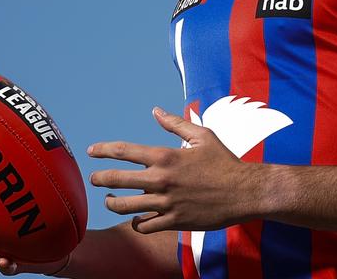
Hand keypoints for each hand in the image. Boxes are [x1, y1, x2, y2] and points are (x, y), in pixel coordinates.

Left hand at [88, 106, 262, 233]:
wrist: (245, 192)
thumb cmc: (224, 161)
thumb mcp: (202, 136)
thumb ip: (175, 123)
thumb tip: (155, 111)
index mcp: (166, 157)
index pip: (124, 151)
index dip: (103, 150)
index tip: (92, 151)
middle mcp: (162, 180)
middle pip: (117, 180)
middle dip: (99, 178)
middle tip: (93, 178)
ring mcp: (166, 203)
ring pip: (125, 206)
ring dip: (112, 203)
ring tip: (110, 200)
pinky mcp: (174, 221)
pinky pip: (144, 225)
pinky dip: (136, 222)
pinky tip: (136, 217)